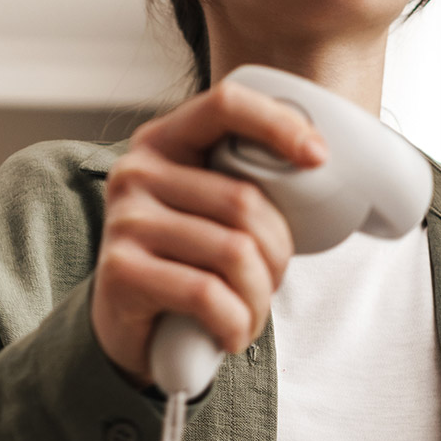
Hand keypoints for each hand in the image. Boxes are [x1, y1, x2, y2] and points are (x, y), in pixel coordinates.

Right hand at [91, 78, 319, 387]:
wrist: (125, 326)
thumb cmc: (184, 262)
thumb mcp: (209, 210)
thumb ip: (243, 181)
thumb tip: (317, 165)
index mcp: (163, 142)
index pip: (225, 105)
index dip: (279, 124)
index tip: (319, 158)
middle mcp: (136, 172)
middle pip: (244, 200)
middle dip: (277, 254)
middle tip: (271, 283)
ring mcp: (125, 220)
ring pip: (234, 253)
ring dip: (259, 299)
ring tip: (251, 315)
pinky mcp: (120, 269)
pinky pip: (207, 293)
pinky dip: (234, 323)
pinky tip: (231, 334)